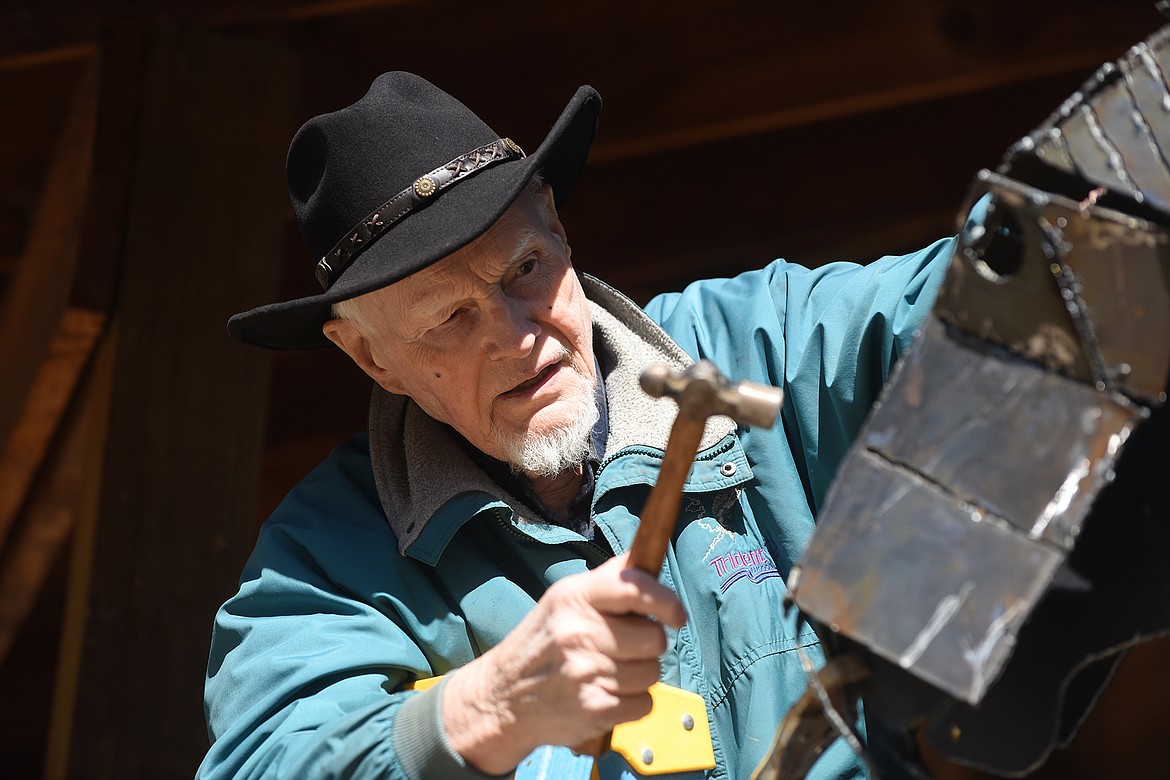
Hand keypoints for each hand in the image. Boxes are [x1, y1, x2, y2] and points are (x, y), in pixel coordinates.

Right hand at [441, 553, 686, 773]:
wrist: (503, 696)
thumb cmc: (544, 642)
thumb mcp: (564, 598)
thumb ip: (608, 579)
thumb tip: (647, 556)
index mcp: (575, 598)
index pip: (633, 588)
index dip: (664, 600)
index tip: (676, 614)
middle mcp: (580, 633)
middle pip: (653, 639)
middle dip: (648, 645)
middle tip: (623, 647)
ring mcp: (587, 673)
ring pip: (653, 673)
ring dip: (639, 675)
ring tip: (609, 672)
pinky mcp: (594, 709)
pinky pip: (645, 703)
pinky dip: (633, 702)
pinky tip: (607, 694)